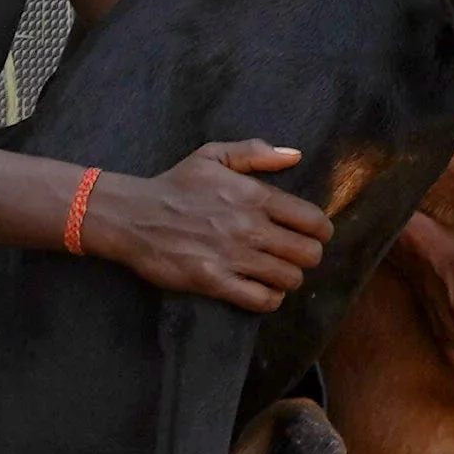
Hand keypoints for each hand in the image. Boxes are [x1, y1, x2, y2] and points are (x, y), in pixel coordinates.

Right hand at [83, 141, 332, 310]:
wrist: (133, 216)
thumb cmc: (175, 185)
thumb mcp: (213, 156)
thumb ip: (256, 153)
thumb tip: (296, 156)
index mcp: (255, 196)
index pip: (313, 220)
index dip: (321, 230)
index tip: (313, 234)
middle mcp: (250, 228)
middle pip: (308, 253)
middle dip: (307, 256)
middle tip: (294, 255)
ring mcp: (233, 256)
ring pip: (289, 279)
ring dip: (288, 278)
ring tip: (277, 271)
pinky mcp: (214, 282)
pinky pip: (261, 300)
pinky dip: (269, 298)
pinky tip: (262, 289)